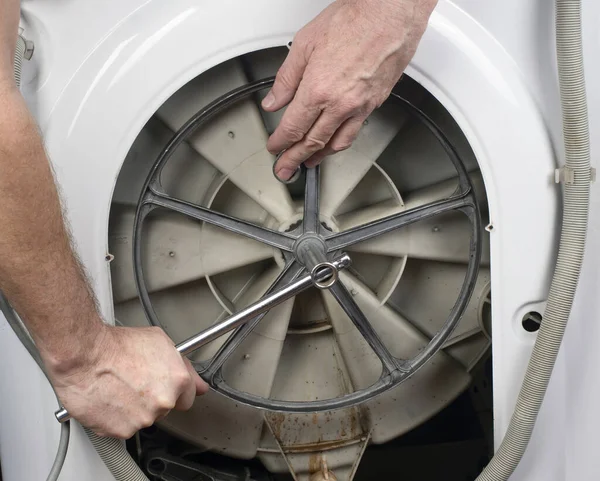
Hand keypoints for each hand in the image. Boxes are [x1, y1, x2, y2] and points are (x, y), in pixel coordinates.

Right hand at [46, 325, 208, 438]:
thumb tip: (198, 383)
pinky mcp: (121, 430)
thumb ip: (182, 365)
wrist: (84, 356)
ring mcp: (143, 419)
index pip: (189, 396)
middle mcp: (163, 402)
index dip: (176, 390)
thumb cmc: (116, 346)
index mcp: (177, 381)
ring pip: (144, 419)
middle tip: (135, 381)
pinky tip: (109, 399)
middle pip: (165, 408)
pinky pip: (123, 428)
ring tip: (119, 387)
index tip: (166, 387)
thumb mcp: (159, 341)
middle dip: (153, 398)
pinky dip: (116, 418)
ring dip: (134, 408)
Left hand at [263, 0, 436, 179]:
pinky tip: (334, 144)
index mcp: (318, 89)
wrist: (391, 12)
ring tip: (308, 163)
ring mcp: (359, 106)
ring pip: (336, 143)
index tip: (274, 148)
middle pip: (312, 142)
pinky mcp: (375, 103)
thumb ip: (286, 78)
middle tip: (285, 169)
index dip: (280, 142)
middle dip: (294, 159)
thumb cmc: (354, 20)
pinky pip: (354, 132)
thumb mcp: (305, 44)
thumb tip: (273, 101)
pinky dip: (340, 144)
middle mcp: (339, 103)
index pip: (293, 127)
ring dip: (319, 156)